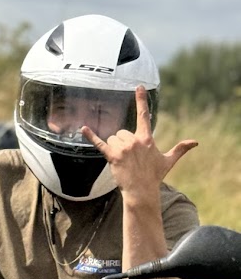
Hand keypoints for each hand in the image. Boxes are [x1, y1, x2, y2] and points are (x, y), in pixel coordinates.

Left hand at [81, 86, 197, 197]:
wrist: (142, 191)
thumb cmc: (154, 176)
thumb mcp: (168, 161)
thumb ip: (180, 149)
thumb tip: (195, 142)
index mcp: (147, 139)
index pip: (144, 115)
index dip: (141, 100)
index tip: (138, 87)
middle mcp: (135, 141)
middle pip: (122, 132)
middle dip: (123, 142)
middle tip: (129, 157)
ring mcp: (123, 148)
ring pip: (113, 138)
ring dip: (114, 147)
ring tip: (122, 160)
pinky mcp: (112, 156)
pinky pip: (100, 143)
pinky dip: (91, 136)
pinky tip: (83, 128)